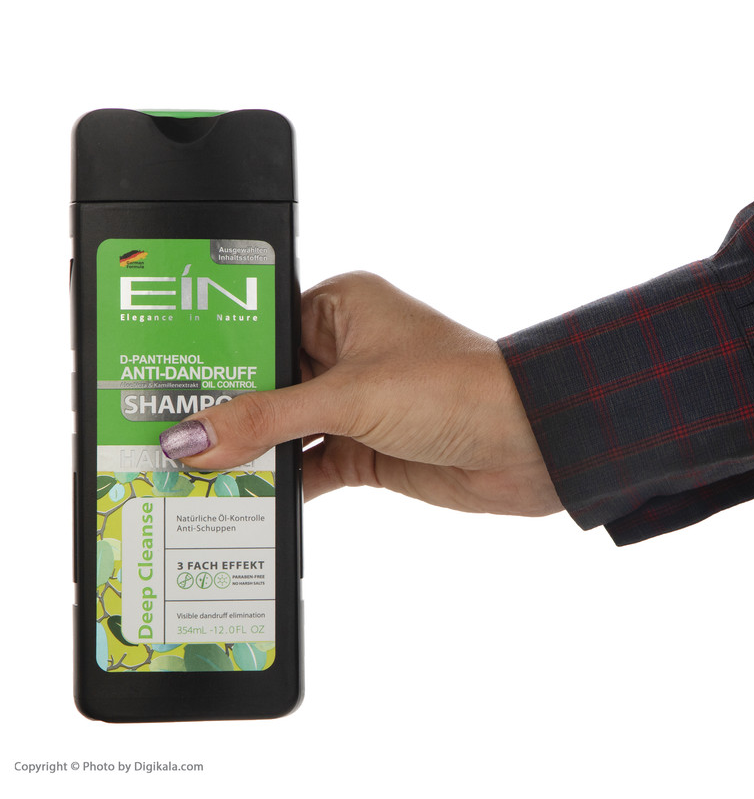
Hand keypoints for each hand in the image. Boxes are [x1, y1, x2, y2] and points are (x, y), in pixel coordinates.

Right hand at [163, 271, 562, 516]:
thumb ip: (265, 420)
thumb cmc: (456, 387)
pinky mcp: (368, 447)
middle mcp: (346, 351)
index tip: (166, 390)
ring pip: (286, 430)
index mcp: (341, 308)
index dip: (215, 363)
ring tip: (196, 478)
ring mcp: (357, 404)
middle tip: (169, 442)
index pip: (258, 330)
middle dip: (227, 418)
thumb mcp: (348, 397)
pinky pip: (310, 465)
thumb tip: (193, 437)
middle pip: (267, 385)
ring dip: (253, 456)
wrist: (531, 442)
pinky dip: (284, 484)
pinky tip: (249, 501)